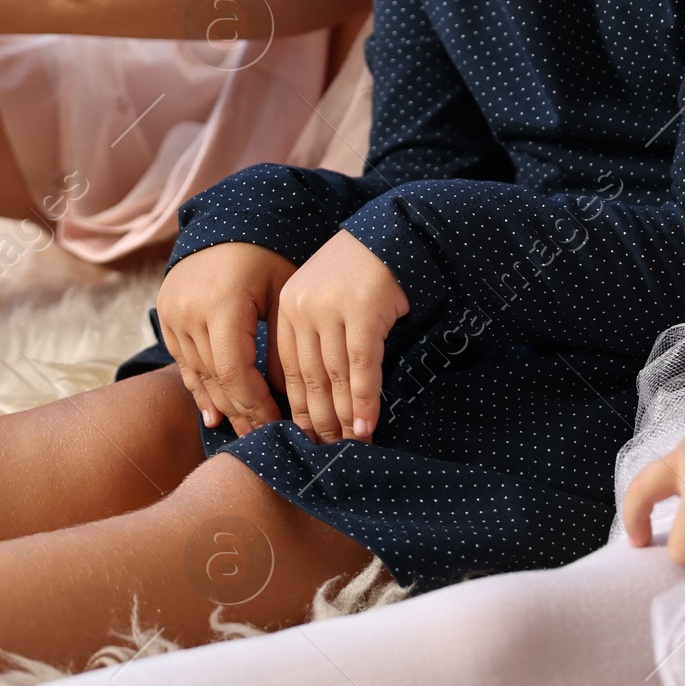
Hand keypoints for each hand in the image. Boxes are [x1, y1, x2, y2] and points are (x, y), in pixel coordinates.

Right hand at [156, 242, 294, 430]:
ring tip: (243, 430)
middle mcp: (189, 311)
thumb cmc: (267, 254)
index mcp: (220, 303)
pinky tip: (213, 413)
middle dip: (240, 410)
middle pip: (213, 378)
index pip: (233, 371)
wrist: (227, 220)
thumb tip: (287, 395)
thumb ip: (281, 342)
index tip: (276, 423)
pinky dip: (198, 388)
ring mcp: (172, 314)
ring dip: (220, 404)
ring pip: (196, 374)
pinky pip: (182, 362)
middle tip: (262, 436)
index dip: (254, 402)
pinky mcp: (165, 315)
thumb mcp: (283, 292)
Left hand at [274, 230, 408, 445]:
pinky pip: (361, 365)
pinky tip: (367, 425)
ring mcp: (331, 307)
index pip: (289, 370)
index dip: (299, 409)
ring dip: (343, 417)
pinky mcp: (362, 308)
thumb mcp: (329, 302)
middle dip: (320, 420)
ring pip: (334, 376)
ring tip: (351, 445)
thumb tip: (319, 399)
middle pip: (309, 378)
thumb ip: (318, 340)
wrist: (396, 233)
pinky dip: (364, 399)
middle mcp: (302, 307)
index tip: (307, 439)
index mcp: (288, 307)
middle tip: (328, 452)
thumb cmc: (363, 273)